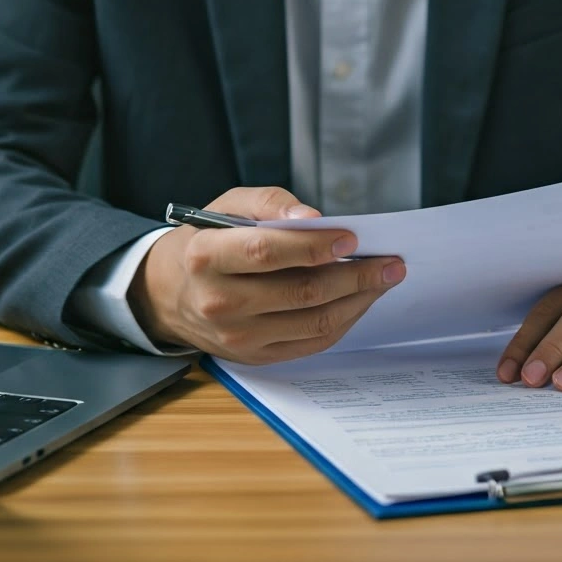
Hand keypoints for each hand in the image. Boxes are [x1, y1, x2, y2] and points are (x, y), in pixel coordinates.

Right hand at [128, 187, 404, 364]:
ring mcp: (237, 337)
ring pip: (314, 322)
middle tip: (390, 261)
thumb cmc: (207, 242)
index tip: (352, 239)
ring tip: (383, 279)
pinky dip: (344, 321)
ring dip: (358, 300)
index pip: (267, 252)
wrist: (171, 294)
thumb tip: (312, 218)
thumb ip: (269, 204)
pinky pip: (312, 342)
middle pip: (300, 292)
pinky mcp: (255, 357)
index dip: (314, 246)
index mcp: (206, 257)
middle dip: (355, 276)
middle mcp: (218, 302)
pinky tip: (360, 300)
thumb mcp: (227, 207)